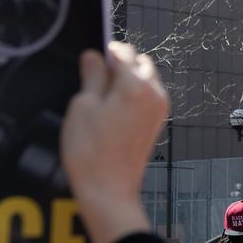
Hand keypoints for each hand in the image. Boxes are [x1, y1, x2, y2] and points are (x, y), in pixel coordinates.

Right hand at [61, 42, 169, 242]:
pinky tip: (114, 111)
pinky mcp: (157, 123)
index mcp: (135, 85)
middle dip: (121, 64)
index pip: (123, 52)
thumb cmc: (91, 151)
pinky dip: (134, 95)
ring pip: (147, 79)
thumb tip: (93, 56)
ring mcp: (159, 109)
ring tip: (103, 97)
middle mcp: (154, 93)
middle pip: (140, 63)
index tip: (92, 58)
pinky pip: (149, 96)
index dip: (105, 51)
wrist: (109, 191)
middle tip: (96, 78)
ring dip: (129, 79)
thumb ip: (92, 76)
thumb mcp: (83, 107)